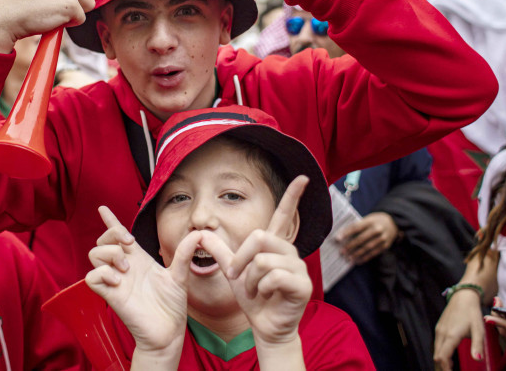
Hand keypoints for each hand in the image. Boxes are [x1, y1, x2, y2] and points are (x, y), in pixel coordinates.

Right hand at [86, 206, 196, 355]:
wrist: (169, 331)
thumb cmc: (172, 306)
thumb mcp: (180, 275)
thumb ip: (184, 254)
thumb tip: (198, 234)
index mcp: (138, 259)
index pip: (120, 236)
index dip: (110, 221)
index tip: (103, 208)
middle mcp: (124, 267)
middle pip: (103, 240)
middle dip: (112, 234)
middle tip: (129, 244)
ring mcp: (116, 280)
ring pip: (95, 254)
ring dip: (110, 254)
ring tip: (126, 267)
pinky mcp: (110, 295)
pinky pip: (92, 278)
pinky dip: (102, 274)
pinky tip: (118, 280)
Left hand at [200, 176, 311, 346]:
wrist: (264, 327)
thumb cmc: (253, 300)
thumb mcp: (233, 273)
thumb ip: (221, 252)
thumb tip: (202, 233)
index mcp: (275, 246)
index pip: (284, 216)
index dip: (292, 196)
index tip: (303, 178)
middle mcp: (289, 252)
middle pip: (259, 237)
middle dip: (241, 260)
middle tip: (237, 277)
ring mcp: (298, 268)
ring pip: (263, 261)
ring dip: (250, 280)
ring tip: (255, 291)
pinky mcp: (303, 284)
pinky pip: (273, 277)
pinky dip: (261, 289)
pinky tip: (266, 296)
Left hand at [336, 212, 399, 264]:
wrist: (393, 222)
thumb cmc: (375, 221)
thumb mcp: (368, 219)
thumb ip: (358, 225)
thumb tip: (342, 235)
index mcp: (370, 221)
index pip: (356, 227)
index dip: (346, 233)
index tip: (337, 239)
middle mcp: (377, 229)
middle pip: (361, 239)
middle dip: (350, 246)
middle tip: (341, 252)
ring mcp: (382, 238)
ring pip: (367, 247)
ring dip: (356, 254)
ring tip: (348, 258)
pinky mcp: (385, 246)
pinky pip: (374, 253)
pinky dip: (365, 258)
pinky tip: (357, 261)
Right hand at [434, 286, 484, 370]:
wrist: (464, 296)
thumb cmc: (472, 312)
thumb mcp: (479, 330)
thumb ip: (477, 346)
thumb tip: (477, 360)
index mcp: (451, 335)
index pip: (443, 357)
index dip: (446, 369)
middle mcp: (442, 333)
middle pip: (437, 355)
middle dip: (442, 366)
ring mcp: (439, 329)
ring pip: (436, 349)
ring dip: (441, 359)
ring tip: (451, 366)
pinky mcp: (439, 327)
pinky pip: (437, 343)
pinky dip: (440, 352)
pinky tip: (449, 354)